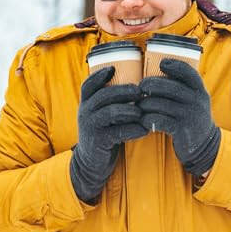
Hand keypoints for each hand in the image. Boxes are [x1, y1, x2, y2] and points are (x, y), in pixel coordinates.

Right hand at [71, 66, 147, 203]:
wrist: (92, 162)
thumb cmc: (104, 133)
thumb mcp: (102, 115)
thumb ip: (112, 103)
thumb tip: (139, 86)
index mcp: (86, 103)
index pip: (88, 85)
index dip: (99, 75)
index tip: (113, 68)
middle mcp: (85, 112)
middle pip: (103, 95)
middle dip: (123, 91)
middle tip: (141, 91)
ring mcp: (90, 127)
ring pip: (110, 112)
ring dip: (129, 110)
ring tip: (142, 111)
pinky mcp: (99, 141)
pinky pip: (117, 132)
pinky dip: (133, 130)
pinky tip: (145, 129)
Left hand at [138, 58, 220, 176]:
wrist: (204, 145)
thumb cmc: (192, 116)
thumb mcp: (194, 99)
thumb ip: (182, 87)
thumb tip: (160, 68)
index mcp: (200, 90)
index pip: (189, 72)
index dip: (175, 65)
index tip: (162, 63)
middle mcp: (197, 101)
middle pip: (171, 87)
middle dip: (152, 84)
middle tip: (141, 86)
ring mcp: (190, 116)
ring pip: (161, 104)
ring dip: (146, 104)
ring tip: (139, 105)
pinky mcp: (181, 130)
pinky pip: (159, 121)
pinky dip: (148, 119)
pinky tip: (143, 120)